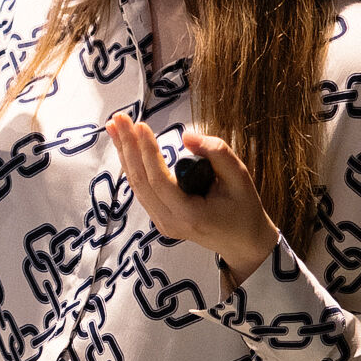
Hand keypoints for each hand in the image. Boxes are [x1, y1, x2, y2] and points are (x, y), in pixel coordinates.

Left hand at [107, 117, 278, 282]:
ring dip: (125, 154)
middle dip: (127, 146)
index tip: (140, 125)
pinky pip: (142, 189)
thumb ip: (217, 153)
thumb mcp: (240, 177)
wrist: (243, 243)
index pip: (158, 180)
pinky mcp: (160, 218)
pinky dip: (133, 166)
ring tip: (115, 127)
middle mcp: (169, 222)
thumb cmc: (244, 209)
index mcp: (189, 214)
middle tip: (119, 118)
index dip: (147, 151)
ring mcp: (162, 223)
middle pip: (140, 181)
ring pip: (136, 185)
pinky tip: (126, 146)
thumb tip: (187, 136)